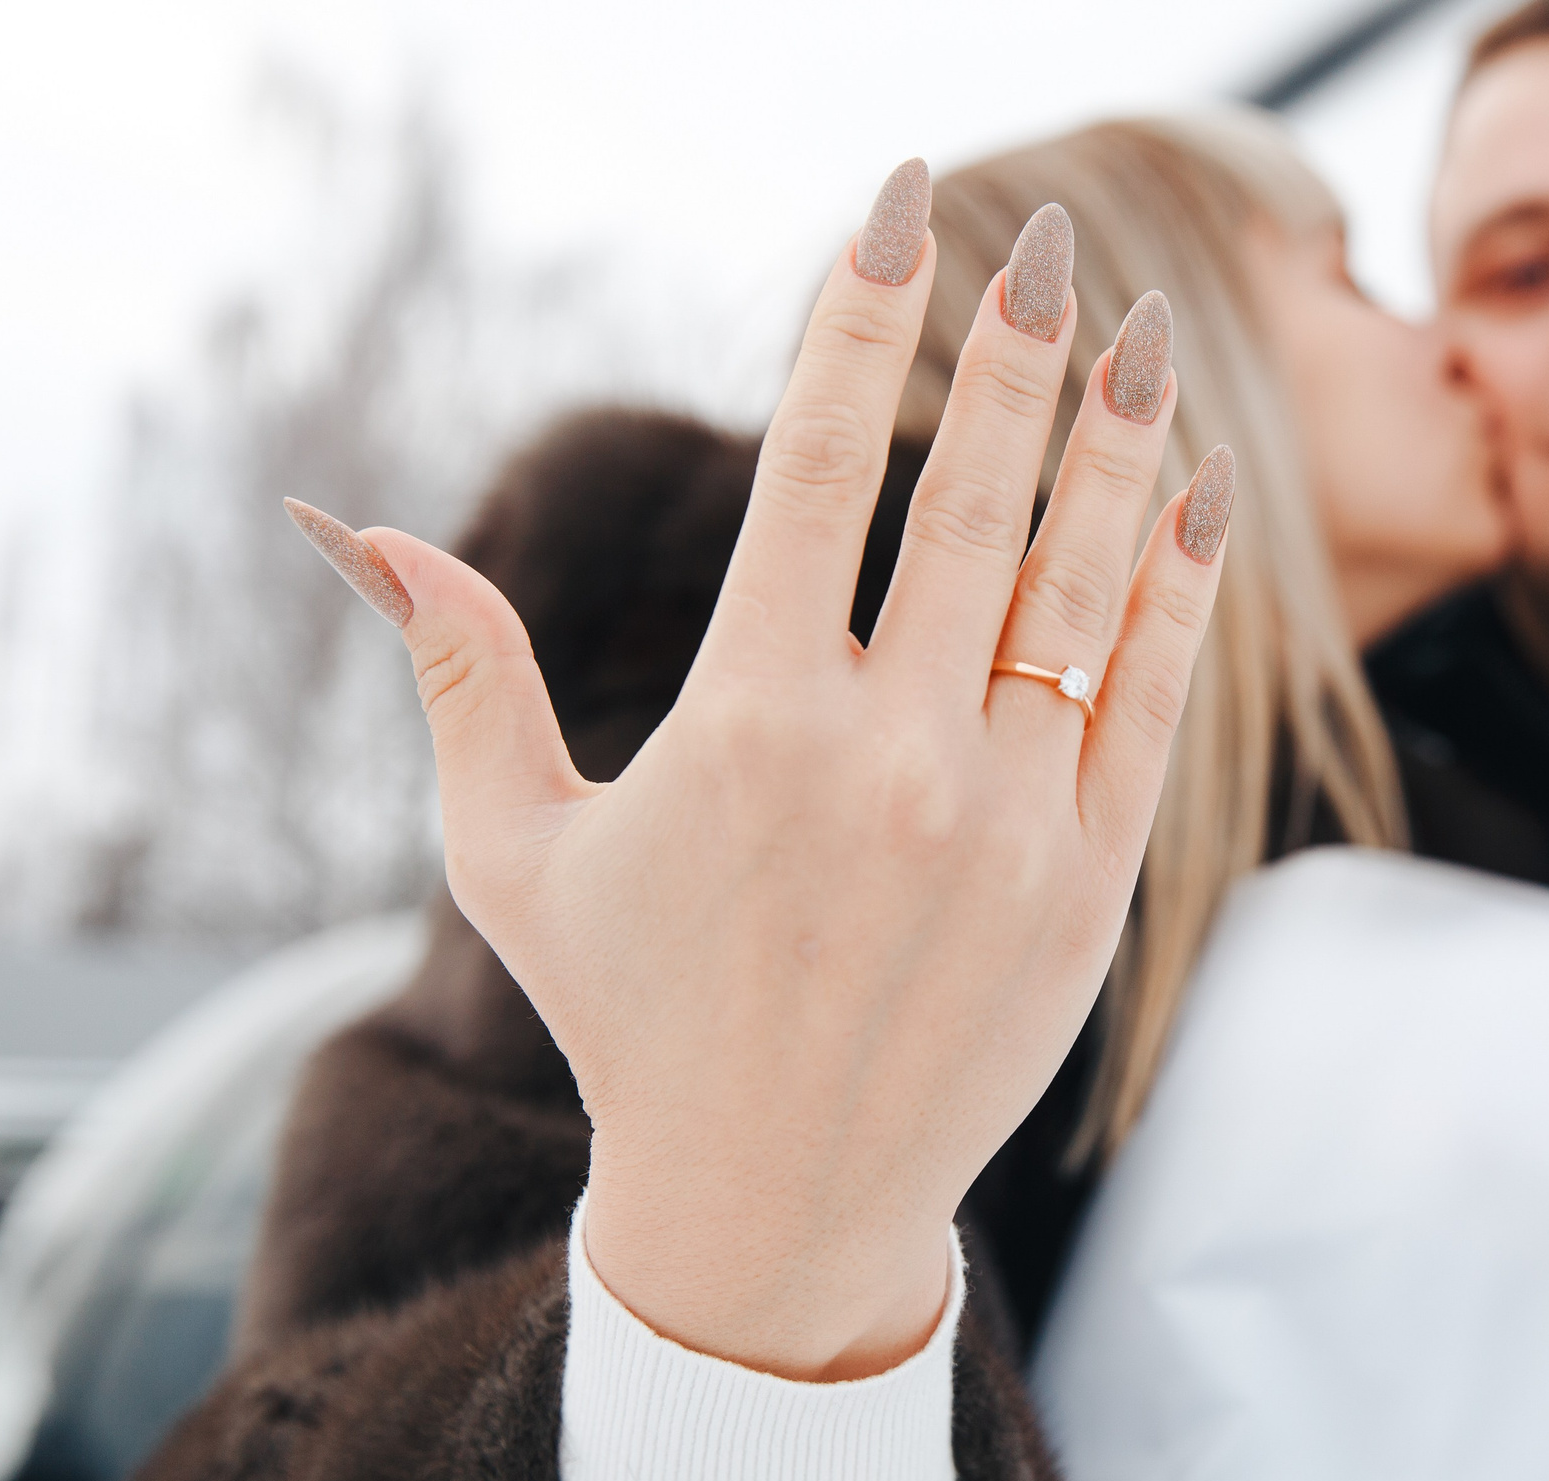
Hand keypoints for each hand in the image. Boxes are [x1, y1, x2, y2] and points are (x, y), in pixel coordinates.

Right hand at [287, 161, 1232, 1379]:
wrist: (778, 1209)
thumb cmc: (634, 1019)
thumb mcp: (514, 854)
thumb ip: (458, 678)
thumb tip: (358, 528)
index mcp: (747, 724)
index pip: (821, 461)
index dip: (864, 311)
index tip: (901, 203)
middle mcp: (889, 758)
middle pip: (972, 495)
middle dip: (1010, 344)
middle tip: (1035, 237)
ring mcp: (1006, 821)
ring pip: (1082, 582)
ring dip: (1114, 437)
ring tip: (1134, 328)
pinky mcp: (1089, 884)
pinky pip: (1153, 697)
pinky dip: (1177, 586)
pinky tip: (1191, 486)